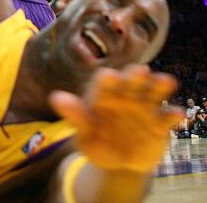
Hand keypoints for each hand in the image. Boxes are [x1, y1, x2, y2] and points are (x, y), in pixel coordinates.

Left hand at [50, 65, 183, 173]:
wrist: (118, 162)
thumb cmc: (97, 141)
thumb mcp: (84, 132)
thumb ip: (75, 115)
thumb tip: (55, 98)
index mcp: (103, 96)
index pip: (104, 83)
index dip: (107, 80)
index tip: (109, 76)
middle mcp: (125, 96)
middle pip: (131, 82)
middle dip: (135, 77)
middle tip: (139, 71)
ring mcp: (144, 108)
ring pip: (153, 92)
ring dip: (159, 86)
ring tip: (165, 81)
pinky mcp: (160, 123)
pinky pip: (168, 116)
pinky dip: (173, 114)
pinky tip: (177, 114)